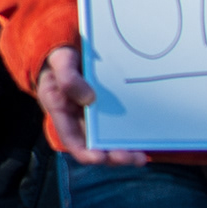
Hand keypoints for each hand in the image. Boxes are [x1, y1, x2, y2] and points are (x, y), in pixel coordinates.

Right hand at [33, 46, 145, 165]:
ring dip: (124, 153)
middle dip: (111, 156)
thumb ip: (68, 78)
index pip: (71, 139)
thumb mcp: (61, 61)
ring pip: (107, 143)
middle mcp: (76, 120)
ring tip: (141, 157)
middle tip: (132, 158)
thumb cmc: (62, 56)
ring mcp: (93, 118)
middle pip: (93, 147)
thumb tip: (89, 99)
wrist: (70, 49)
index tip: (100, 158)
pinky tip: (145, 143)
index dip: (85, 152)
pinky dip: (130, 139)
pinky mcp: (107, 113)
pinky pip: (118, 130)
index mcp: (60, 111)